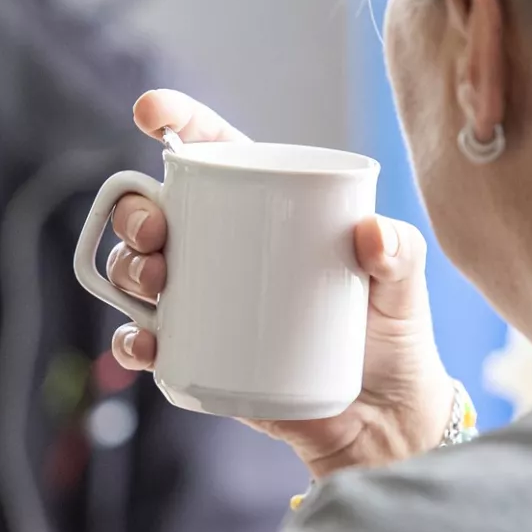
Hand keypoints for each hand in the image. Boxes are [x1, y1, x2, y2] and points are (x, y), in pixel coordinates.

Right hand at [106, 89, 454, 478]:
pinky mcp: (201, 356)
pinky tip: (144, 341)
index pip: (218, 155)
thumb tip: (371, 234)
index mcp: (269, 210)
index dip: (178, 124)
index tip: (150, 111)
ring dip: (128, 269)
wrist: (385, 420)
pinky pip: (148, 343)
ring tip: (155, 282)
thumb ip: (400, 252)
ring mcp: (208, 304)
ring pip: (139, 272)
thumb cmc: (393, 334)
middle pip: (158, 214)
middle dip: (135, 211)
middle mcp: (226, 251)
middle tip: (154, 231)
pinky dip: (134, 340)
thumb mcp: (404, 284)